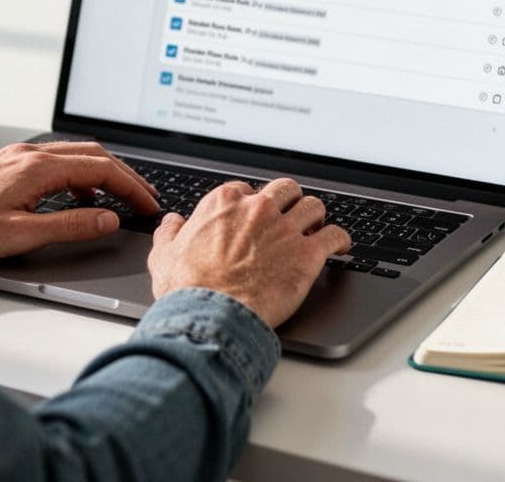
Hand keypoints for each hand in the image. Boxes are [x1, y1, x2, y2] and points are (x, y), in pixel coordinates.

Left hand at [0, 142, 159, 263]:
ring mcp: (18, 157)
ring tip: (118, 198)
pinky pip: (55, 163)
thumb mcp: (21, 235)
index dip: (132, 187)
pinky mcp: (7, 165)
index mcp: (38, 167)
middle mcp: (30, 155)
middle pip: (93, 156)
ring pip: (75, 157)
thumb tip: (107, 219)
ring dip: (102, 174)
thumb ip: (70, 226)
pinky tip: (76, 197)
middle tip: (144, 198)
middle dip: (125, 176)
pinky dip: (78, 177)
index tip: (148, 204)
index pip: (102, 169)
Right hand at [148, 178, 350, 327]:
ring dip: (316, 217)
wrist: (212, 315)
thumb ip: (169, 233)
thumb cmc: (187, 289)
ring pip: (314, 206)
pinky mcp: (307, 254)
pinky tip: (339, 246)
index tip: (256, 220)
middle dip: (289, 203)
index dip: (253, 206)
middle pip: (285, 190)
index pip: (248, 190)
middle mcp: (258, 209)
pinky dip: (340, 240)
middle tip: (289, 219)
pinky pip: (335, 235)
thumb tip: (171, 222)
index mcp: (225, 203)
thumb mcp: (163, 255)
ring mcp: (285, 229)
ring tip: (315, 230)